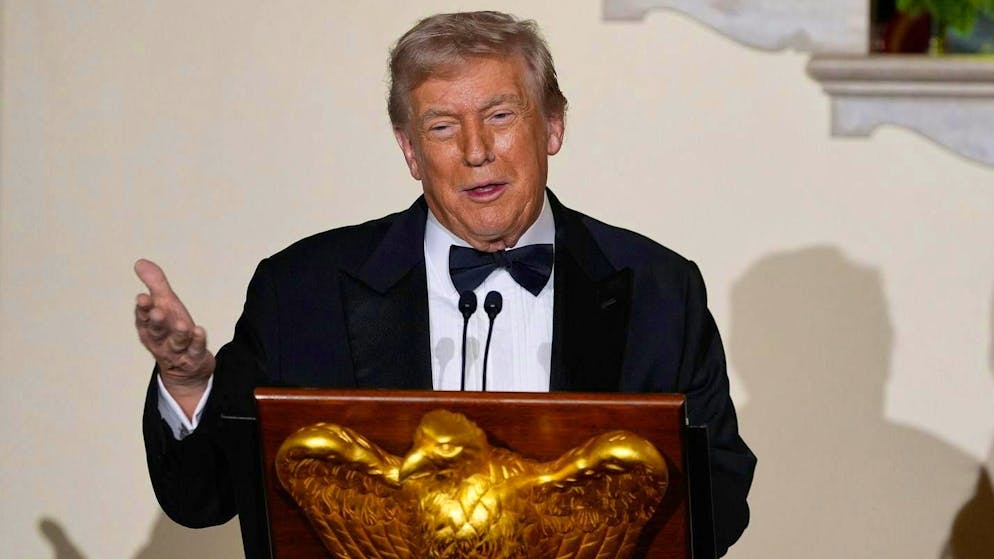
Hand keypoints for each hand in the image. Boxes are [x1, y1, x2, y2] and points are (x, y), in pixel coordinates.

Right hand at [134, 259, 214, 416]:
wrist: (185, 369)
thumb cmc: (171, 331)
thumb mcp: (164, 306)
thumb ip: (155, 285)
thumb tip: (140, 262)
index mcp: (150, 327)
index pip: (143, 318)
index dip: (143, 309)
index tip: (143, 298)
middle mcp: (161, 341)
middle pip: (156, 332)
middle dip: (156, 322)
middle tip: (157, 312)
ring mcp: (177, 351)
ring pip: (176, 343)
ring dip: (179, 334)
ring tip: (183, 325)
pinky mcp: (193, 359)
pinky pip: (195, 351)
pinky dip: (198, 342)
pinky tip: (200, 331)